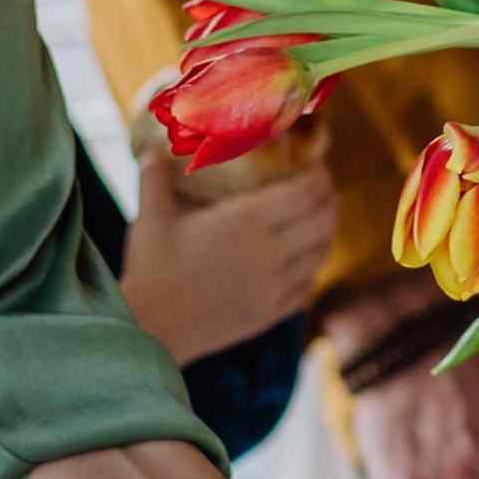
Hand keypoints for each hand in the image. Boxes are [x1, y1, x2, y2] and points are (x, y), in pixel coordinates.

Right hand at [116, 124, 334, 364]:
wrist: (152, 328)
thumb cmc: (150, 268)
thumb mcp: (151, 216)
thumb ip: (154, 176)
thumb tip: (153, 149)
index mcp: (248, 221)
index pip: (305, 192)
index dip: (319, 176)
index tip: (315, 165)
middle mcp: (271, 252)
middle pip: (323, 220)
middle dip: (328, 200)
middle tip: (322, 189)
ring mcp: (275, 286)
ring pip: (321, 254)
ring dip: (326, 232)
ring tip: (319, 220)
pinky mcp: (272, 314)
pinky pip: (307, 285)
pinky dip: (313, 267)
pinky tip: (305, 260)